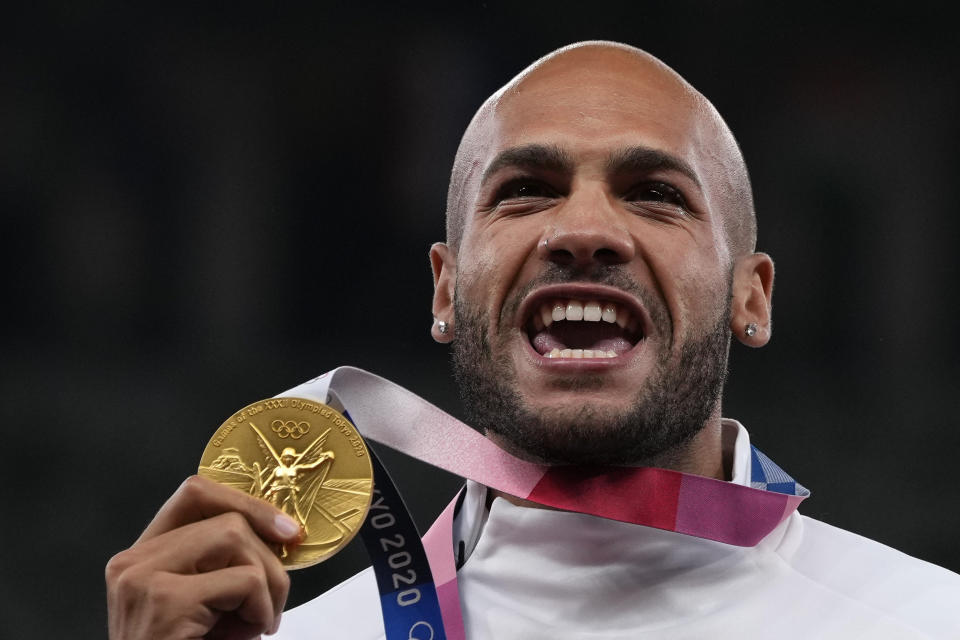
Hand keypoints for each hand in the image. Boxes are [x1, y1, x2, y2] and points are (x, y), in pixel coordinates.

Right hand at [106, 475, 301, 638]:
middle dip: (268, 557)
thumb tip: (282, 532)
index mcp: (143, 556)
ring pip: (236, 538)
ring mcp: (142, 578)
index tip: (285, 529)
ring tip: (259, 621)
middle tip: (272, 603)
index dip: (248, 501)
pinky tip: (252, 633)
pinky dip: (263, 607)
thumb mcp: (209, 605)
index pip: (196, 493)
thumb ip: (227, 564)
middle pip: (226, 517)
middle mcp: (133, 561)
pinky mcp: (163, 602)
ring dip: (269, 583)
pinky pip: (244, 580)